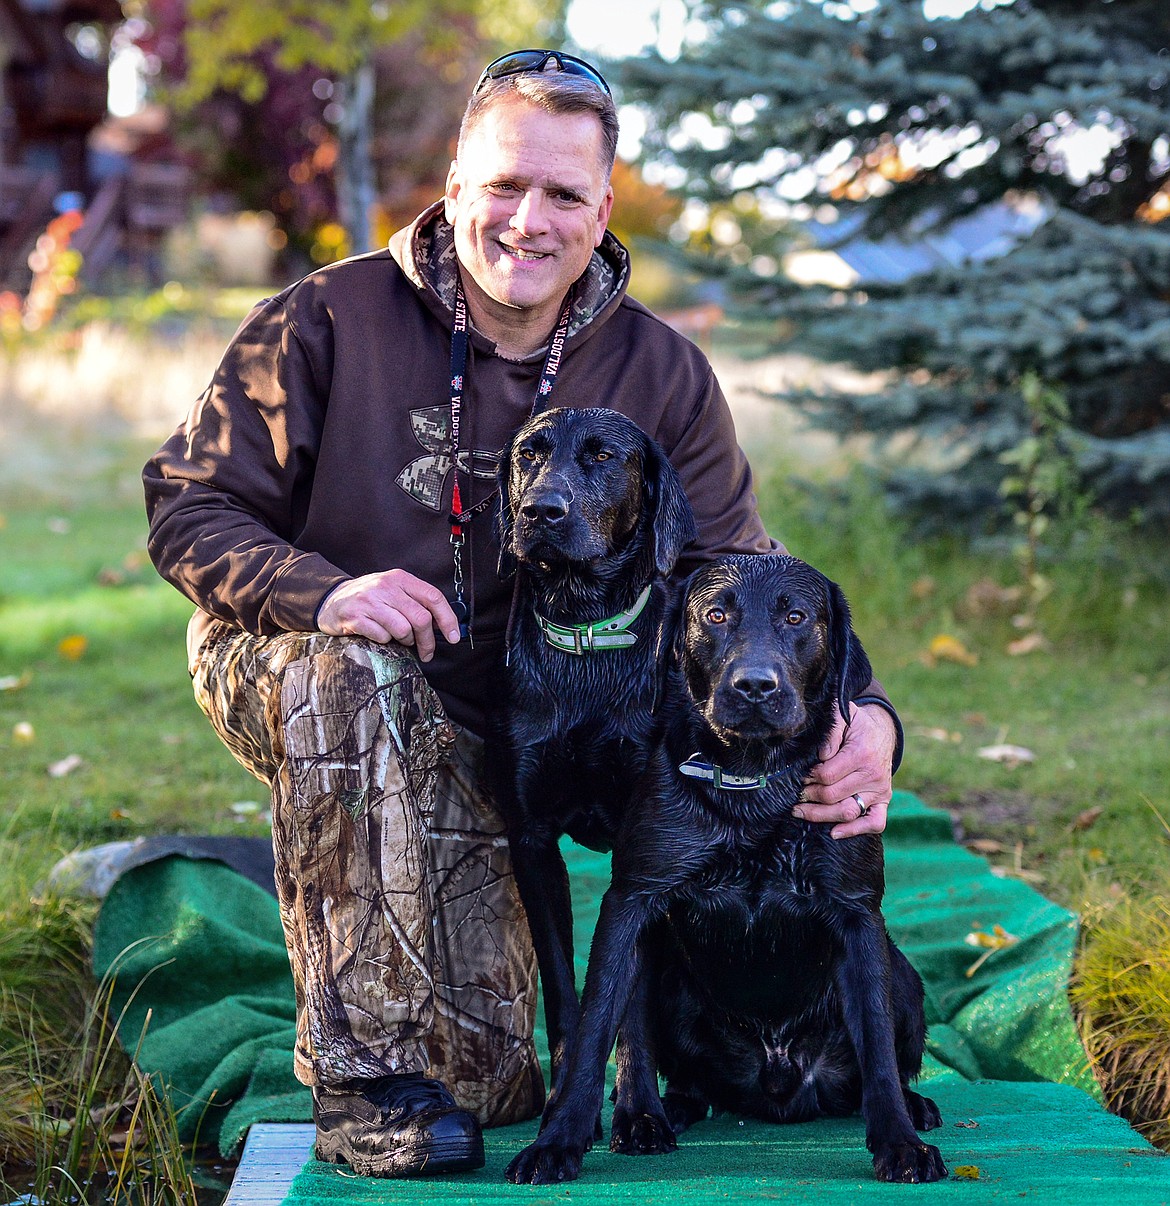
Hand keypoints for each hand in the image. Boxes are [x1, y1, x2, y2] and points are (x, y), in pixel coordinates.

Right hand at [317, 570, 460, 661]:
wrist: (332, 599)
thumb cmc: (371, 598)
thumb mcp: (394, 590)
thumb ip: (417, 602)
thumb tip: (445, 624)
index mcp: (400, 578)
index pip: (433, 597)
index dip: (448, 619)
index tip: (455, 637)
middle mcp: (386, 587)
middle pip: (421, 618)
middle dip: (428, 641)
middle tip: (426, 651)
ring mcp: (369, 602)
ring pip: (403, 630)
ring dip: (405, 641)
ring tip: (399, 639)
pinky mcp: (355, 617)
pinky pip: (382, 637)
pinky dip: (385, 642)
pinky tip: (379, 636)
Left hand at [794, 703, 896, 838]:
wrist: (882, 732)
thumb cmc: (856, 725)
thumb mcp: (843, 716)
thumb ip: (831, 732)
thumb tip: (822, 755)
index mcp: (861, 753)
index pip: (827, 775)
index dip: (809, 777)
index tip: (800, 775)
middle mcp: (873, 775)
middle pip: (832, 796)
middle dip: (809, 796)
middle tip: (796, 793)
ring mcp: (880, 790)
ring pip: (847, 812)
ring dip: (820, 815)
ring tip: (800, 811)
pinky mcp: (884, 801)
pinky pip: (875, 823)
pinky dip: (855, 830)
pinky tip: (834, 832)